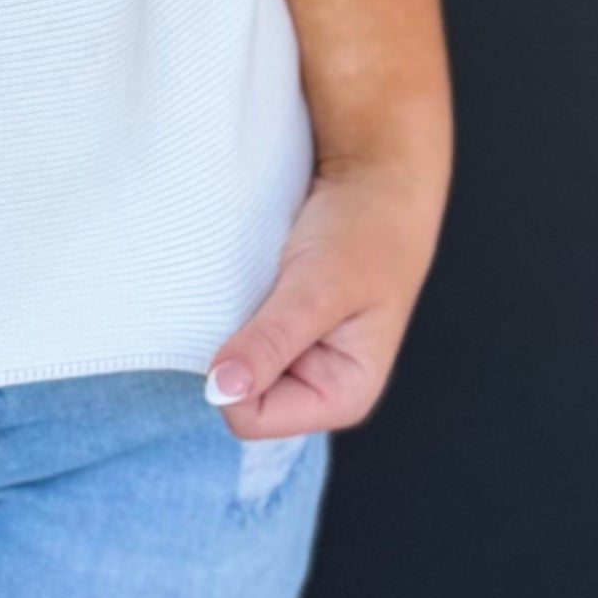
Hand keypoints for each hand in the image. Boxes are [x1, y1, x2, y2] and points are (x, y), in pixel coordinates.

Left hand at [204, 151, 446, 438]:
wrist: (376, 179)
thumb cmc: (366, 231)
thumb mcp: (318, 287)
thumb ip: (272, 341)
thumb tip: (220, 390)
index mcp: (342, 396)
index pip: (250, 417)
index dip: (233, 373)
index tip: (250, 314)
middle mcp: (318, 388)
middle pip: (236, 395)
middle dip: (233, 348)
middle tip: (260, 294)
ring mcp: (298, 361)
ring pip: (230, 364)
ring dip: (230, 324)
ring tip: (261, 284)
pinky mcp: (281, 332)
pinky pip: (233, 335)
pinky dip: (233, 308)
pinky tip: (254, 281)